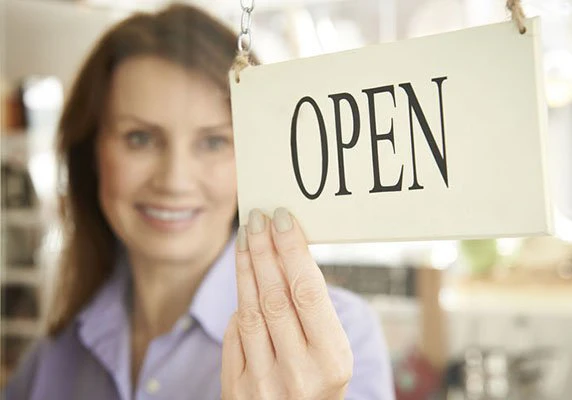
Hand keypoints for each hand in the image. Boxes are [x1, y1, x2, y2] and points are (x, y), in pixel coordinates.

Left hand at [221, 208, 352, 399]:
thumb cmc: (320, 382)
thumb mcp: (333, 354)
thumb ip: (314, 314)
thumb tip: (287, 255)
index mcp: (332, 360)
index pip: (307, 292)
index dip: (292, 251)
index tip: (282, 219)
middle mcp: (298, 373)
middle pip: (275, 296)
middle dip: (263, 250)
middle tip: (257, 218)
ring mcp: (263, 385)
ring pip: (250, 310)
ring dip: (245, 267)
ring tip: (245, 237)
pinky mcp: (236, 390)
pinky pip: (234, 334)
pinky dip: (239, 304)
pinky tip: (244, 278)